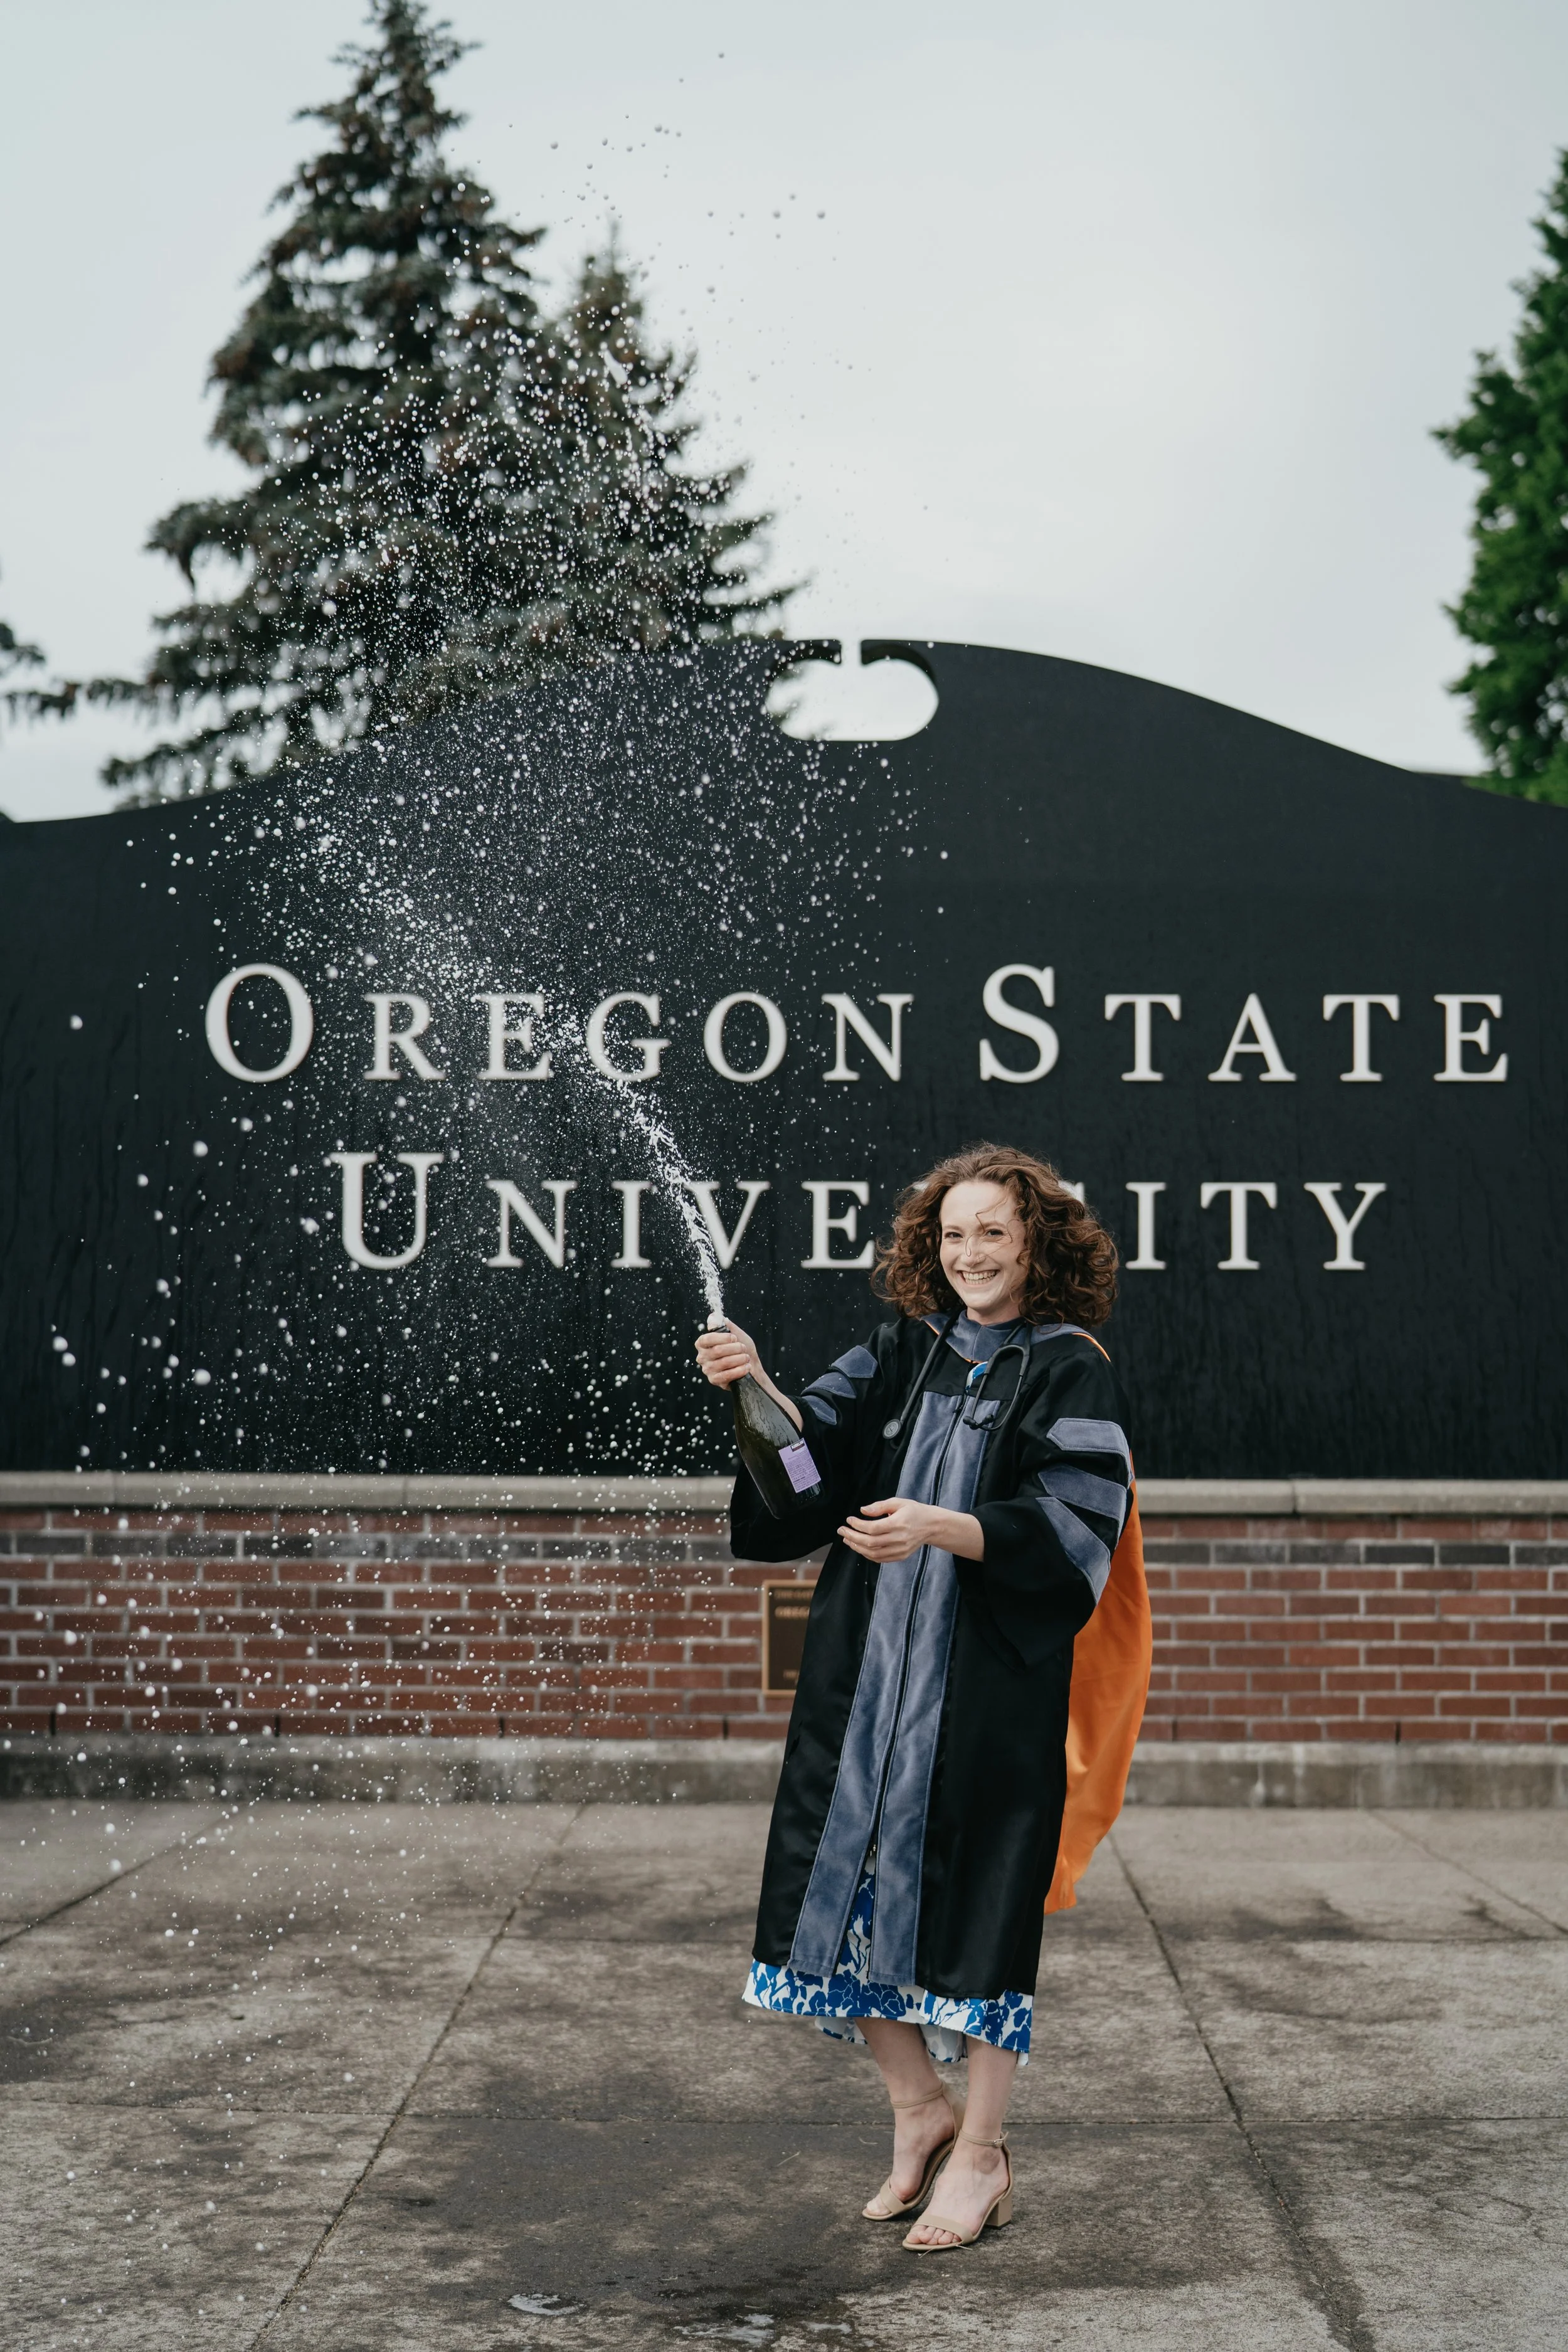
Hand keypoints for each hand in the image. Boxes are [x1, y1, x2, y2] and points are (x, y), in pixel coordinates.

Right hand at [695, 1317, 759, 1390]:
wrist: (751, 1365)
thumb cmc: (741, 1348)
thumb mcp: (735, 1333)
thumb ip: (724, 1324)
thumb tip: (712, 1317)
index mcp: (703, 1344)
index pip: (706, 1339)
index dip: (722, 1338)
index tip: (734, 1338)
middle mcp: (702, 1357)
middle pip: (717, 1351)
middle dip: (735, 1348)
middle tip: (743, 1348)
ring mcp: (707, 1370)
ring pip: (724, 1363)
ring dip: (739, 1359)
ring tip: (746, 1357)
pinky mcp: (715, 1380)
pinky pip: (727, 1375)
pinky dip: (739, 1370)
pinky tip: (746, 1367)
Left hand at [839, 1499, 984, 1563]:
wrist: (931, 1526)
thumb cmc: (914, 1511)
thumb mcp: (898, 1502)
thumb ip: (880, 1506)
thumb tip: (863, 1510)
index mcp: (898, 1523)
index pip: (873, 1528)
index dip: (857, 1525)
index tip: (849, 1520)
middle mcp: (899, 1539)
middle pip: (870, 1542)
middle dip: (852, 1537)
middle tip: (842, 1531)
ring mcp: (900, 1550)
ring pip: (873, 1553)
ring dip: (857, 1547)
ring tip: (847, 1540)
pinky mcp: (900, 1556)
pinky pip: (880, 1559)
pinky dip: (867, 1554)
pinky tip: (859, 1547)